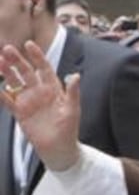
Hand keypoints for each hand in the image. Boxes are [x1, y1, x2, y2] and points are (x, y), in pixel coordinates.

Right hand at [0, 41, 80, 170]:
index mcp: (54, 90)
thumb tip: (76, 74)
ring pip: (15, 83)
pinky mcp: (20, 113)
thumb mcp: (72, 110)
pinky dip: (1, 94)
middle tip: (7, 50)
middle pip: (26, 73)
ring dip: (7, 73)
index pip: (44, 69)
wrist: (59, 149)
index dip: (37, 57)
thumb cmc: (69, 130)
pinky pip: (8, 101)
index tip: (28, 45)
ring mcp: (29, 102)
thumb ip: (73, 92)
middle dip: (17, 61)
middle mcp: (40, 93)